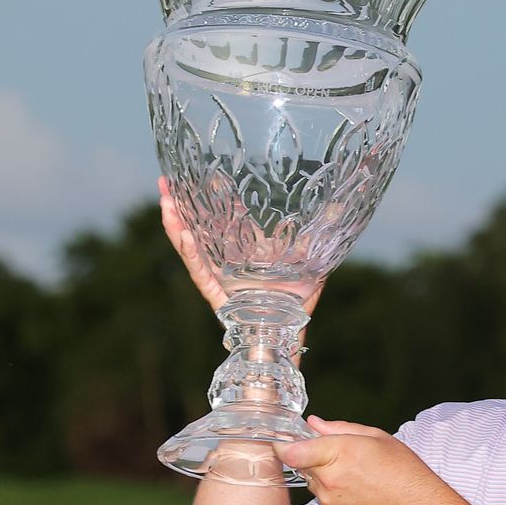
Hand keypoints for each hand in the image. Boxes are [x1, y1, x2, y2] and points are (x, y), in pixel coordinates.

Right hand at [159, 177, 326, 317]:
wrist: (288, 333)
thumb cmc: (297, 299)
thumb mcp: (309, 258)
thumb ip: (320, 233)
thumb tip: (341, 206)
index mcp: (241, 249)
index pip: (222, 216)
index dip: (210, 195)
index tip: (198, 172)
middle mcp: (224, 260)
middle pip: (195, 227)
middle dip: (178, 205)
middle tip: (165, 180)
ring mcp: (217, 277)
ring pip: (190, 248)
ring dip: (175, 225)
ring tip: (165, 202)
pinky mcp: (217, 294)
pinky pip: (201, 272)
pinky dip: (191, 254)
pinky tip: (184, 235)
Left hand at [276, 417, 452, 504]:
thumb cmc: (404, 471)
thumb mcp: (377, 438)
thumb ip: (340, 429)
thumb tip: (313, 424)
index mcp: (340, 452)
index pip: (292, 451)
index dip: (283, 444)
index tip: (283, 439)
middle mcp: (330, 479)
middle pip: (301, 463)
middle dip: (313, 456)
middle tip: (340, 454)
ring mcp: (329, 501)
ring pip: (312, 481)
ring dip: (324, 474)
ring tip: (356, 474)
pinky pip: (323, 498)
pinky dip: (333, 491)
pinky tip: (358, 489)